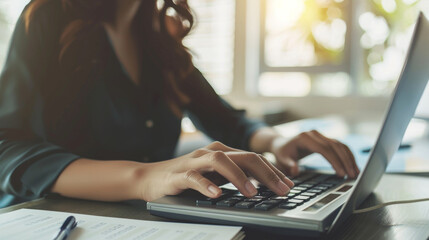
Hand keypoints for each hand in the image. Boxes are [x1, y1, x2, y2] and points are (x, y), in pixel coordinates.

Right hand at [138, 141, 293, 200]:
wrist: (149, 178)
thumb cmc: (186, 178)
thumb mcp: (214, 177)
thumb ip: (234, 178)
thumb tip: (262, 188)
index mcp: (222, 152)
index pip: (253, 158)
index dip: (273, 171)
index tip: (289, 185)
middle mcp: (211, 153)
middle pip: (243, 157)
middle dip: (266, 173)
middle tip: (282, 189)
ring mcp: (194, 161)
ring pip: (220, 161)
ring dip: (239, 177)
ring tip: (253, 192)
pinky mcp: (178, 174)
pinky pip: (193, 177)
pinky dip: (206, 184)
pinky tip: (217, 194)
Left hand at [270, 130, 358, 177]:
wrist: (281, 143)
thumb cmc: (282, 153)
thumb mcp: (281, 159)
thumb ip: (288, 165)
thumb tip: (295, 171)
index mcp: (305, 138)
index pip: (324, 149)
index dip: (334, 161)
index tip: (342, 174)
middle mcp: (315, 134)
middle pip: (335, 146)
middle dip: (345, 162)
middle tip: (353, 176)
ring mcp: (321, 135)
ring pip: (340, 145)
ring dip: (349, 159)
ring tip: (356, 173)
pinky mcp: (325, 139)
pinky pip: (339, 146)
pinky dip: (347, 156)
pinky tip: (353, 166)